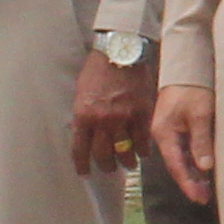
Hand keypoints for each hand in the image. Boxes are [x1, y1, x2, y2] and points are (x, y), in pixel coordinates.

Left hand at [72, 48, 154, 175]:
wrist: (120, 50)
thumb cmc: (98, 69)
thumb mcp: (81, 92)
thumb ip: (83, 114)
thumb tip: (84, 133)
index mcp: (84, 115)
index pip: (80, 150)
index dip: (82, 165)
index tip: (85, 173)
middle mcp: (103, 121)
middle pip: (103, 155)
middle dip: (105, 166)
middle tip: (108, 168)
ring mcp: (124, 118)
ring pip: (124, 152)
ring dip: (126, 162)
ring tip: (127, 164)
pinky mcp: (142, 113)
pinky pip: (142, 140)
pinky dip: (143, 150)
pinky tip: (142, 153)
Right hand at [153, 83, 216, 205]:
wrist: (187, 65)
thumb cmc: (193, 87)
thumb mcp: (201, 114)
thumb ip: (201, 141)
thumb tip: (204, 168)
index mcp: (164, 133)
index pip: (176, 165)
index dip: (188, 183)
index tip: (199, 198)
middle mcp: (162, 135)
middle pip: (175, 165)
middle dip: (189, 182)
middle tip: (204, 199)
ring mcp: (168, 131)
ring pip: (179, 158)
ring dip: (191, 173)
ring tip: (205, 189)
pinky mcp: (175, 126)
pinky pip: (182, 149)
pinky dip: (191, 161)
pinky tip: (201, 170)